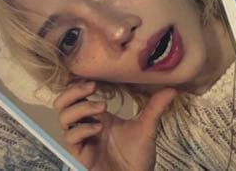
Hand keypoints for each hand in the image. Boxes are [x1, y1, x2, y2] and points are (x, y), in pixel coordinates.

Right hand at [54, 80, 176, 170]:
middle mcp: (87, 124)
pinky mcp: (80, 154)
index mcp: (99, 115)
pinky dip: (82, 129)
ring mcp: (82, 139)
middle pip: (63, 102)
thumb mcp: (147, 128)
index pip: (78, 94)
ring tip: (101, 108)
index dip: (80, 84)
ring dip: (80, 108)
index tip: (95, 79)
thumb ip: (155, 108)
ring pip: (63, 116)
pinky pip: (70, 137)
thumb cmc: (137, 157)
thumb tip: (172, 89)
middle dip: (73, 91)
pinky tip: (99, 127)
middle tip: (92, 86)